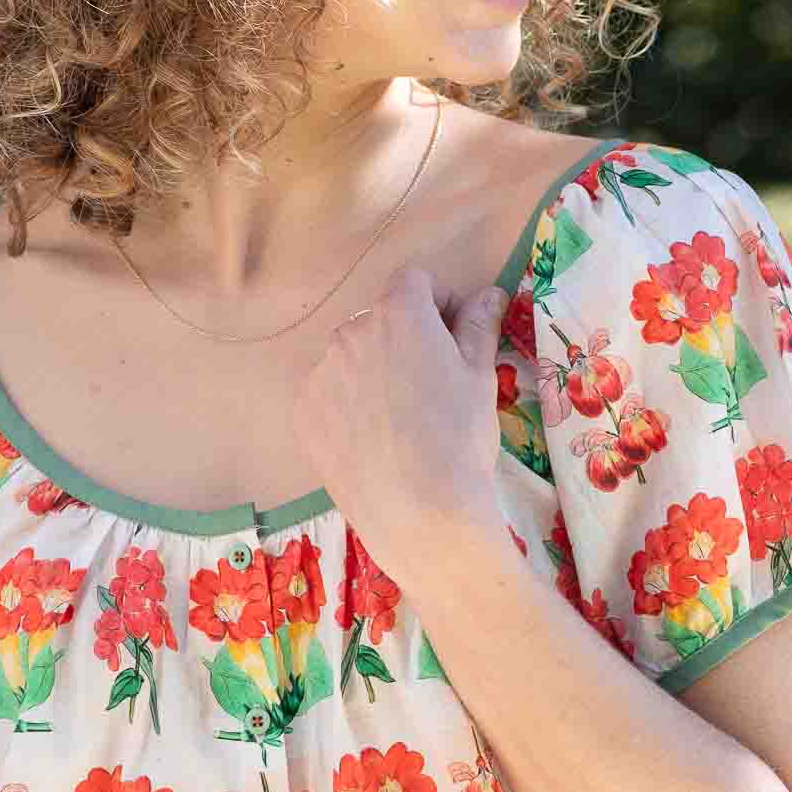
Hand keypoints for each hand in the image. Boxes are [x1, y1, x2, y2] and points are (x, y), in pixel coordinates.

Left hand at [290, 265, 509, 581]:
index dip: (439, 302)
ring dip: (373, 369)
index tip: (454, 336)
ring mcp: (321, 372)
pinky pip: (329, 392)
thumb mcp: (480, 377)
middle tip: (429, 385)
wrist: (419, 511)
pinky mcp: (304, 410)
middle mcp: (351, 331)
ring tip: (398, 419)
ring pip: (352, 356)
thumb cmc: (460, 437)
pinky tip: (372, 440)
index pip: (415, 280)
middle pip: (381, 318)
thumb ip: (478, 326)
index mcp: (400, 313)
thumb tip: (488, 294)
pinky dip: (348, 404)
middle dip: (405, 338)